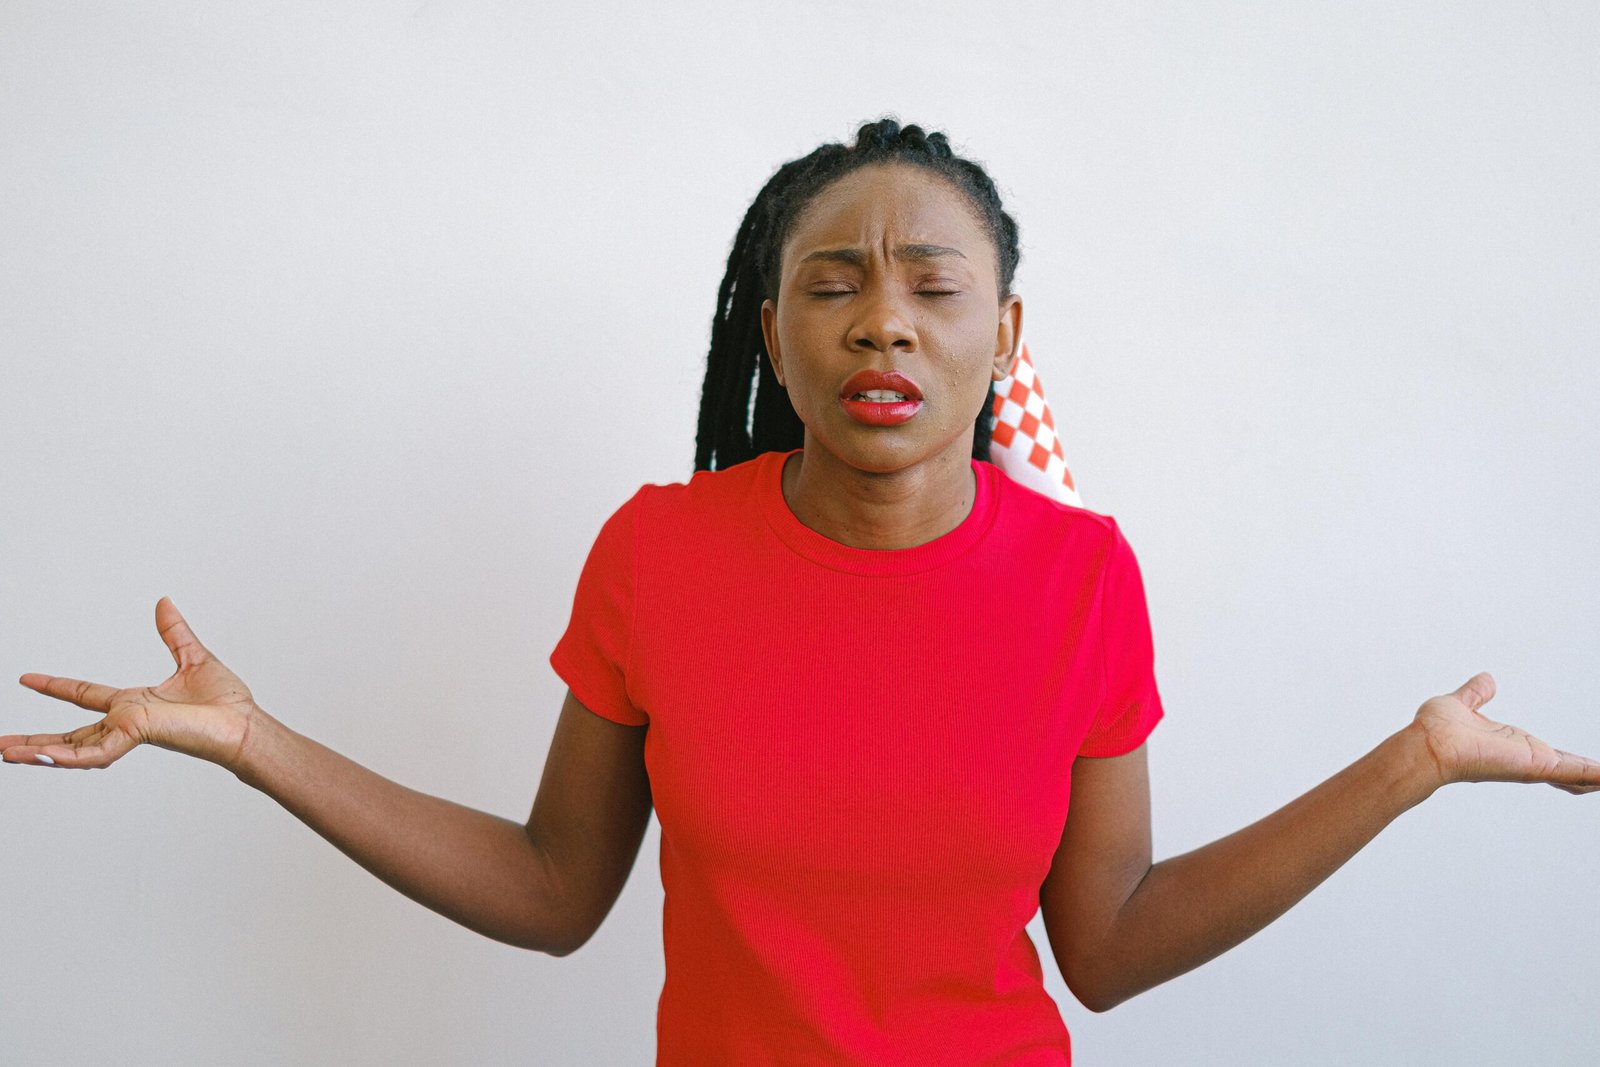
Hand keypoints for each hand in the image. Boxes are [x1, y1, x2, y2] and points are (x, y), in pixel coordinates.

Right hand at [3, 597, 258, 770]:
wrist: (244, 725)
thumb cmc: (227, 704)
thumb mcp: (192, 658)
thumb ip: (174, 633)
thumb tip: (165, 604)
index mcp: (135, 704)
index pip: (86, 696)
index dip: (57, 687)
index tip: (28, 679)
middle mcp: (127, 721)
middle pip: (71, 734)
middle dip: (35, 741)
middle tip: (2, 744)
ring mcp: (128, 732)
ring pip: (73, 748)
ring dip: (38, 752)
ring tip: (4, 752)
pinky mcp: (136, 737)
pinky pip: (92, 752)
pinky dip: (63, 756)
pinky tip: (36, 756)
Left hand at [1410, 672, 1599, 794]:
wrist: (1428, 744)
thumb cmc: (1436, 730)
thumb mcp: (1462, 704)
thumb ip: (1476, 693)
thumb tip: (1486, 679)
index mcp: (1513, 744)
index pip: (1551, 755)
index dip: (1572, 761)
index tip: (1592, 767)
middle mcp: (1525, 758)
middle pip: (1570, 769)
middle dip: (1593, 773)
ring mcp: (1532, 765)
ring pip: (1578, 773)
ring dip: (1598, 776)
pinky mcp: (1536, 766)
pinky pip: (1575, 772)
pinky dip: (1596, 775)